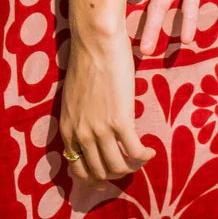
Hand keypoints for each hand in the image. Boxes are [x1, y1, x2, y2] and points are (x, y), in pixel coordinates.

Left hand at [60, 26, 154, 184]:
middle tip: (128, 165)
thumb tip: (93, 130)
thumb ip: (80, 118)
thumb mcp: (75, 98)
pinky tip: (150, 151)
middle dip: (115, 174)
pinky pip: (135, 152)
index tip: (109, 170)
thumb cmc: (87, 62)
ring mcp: (100, 130)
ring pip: (117, 168)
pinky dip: (144, 157)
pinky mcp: (120, 121)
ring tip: (140, 158)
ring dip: (131, 168)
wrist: (96, 42)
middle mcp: (81, 135)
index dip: (96, 175)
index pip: (78, 169)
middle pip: (99, 173)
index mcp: (67, 129)